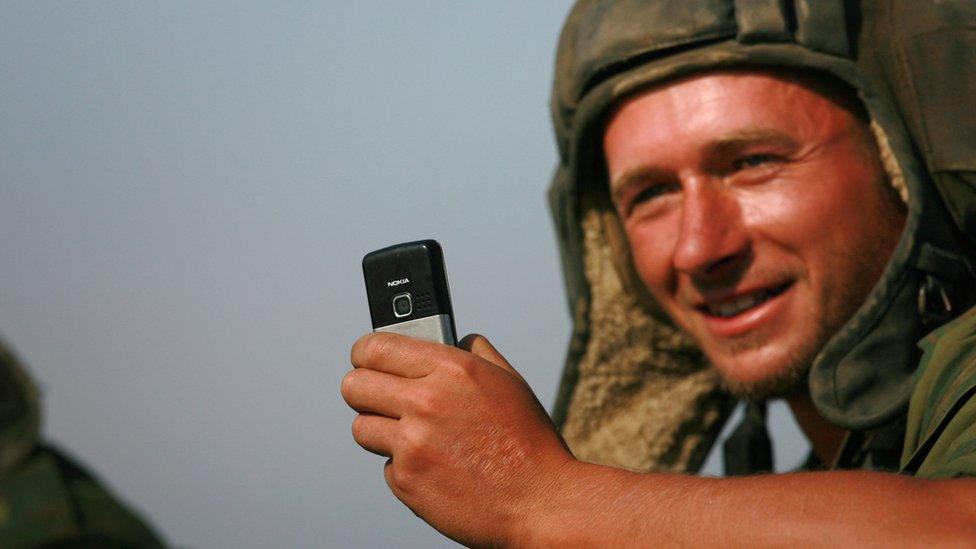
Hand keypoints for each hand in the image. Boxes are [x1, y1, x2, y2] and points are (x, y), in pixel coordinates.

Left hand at [341, 332, 573, 545]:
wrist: (539, 502)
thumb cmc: (528, 444)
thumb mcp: (509, 381)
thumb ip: (475, 352)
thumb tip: (452, 338)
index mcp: (452, 369)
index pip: (375, 346)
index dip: (365, 352)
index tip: (366, 359)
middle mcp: (426, 400)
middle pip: (353, 385)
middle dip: (363, 390)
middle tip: (380, 398)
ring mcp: (412, 443)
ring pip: (362, 426)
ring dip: (381, 431)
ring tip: (414, 437)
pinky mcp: (406, 479)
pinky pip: (385, 465)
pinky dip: (403, 467)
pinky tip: (434, 467)